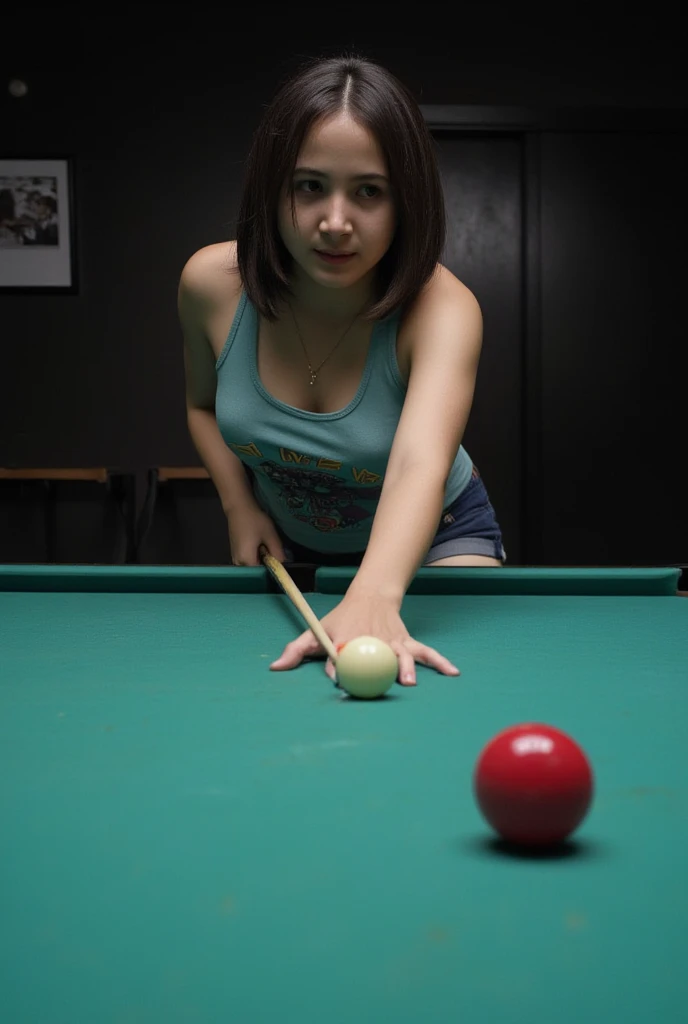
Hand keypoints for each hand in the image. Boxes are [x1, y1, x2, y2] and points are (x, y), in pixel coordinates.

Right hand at [227, 506, 284, 565]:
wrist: (239, 508)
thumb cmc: (254, 520)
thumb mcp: (270, 535)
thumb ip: (278, 552)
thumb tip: (283, 563)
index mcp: (246, 560)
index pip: (262, 573)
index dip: (271, 568)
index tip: (276, 558)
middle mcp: (238, 563)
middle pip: (256, 571)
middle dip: (265, 563)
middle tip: (269, 548)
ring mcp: (234, 558)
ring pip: (251, 565)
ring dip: (260, 558)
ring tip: (263, 544)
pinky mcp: (235, 552)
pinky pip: (247, 560)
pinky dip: (254, 555)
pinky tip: (257, 544)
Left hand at [270, 593, 459, 685]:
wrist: (370, 596)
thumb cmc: (341, 619)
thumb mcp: (317, 631)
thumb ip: (296, 651)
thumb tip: (274, 668)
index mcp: (348, 640)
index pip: (341, 655)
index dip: (336, 666)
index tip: (334, 676)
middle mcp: (372, 641)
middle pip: (377, 656)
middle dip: (379, 669)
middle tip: (382, 683)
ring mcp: (393, 642)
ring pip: (403, 654)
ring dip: (408, 667)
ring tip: (411, 682)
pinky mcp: (407, 641)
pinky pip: (425, 652)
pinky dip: (440, 661)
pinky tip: (453, 673)